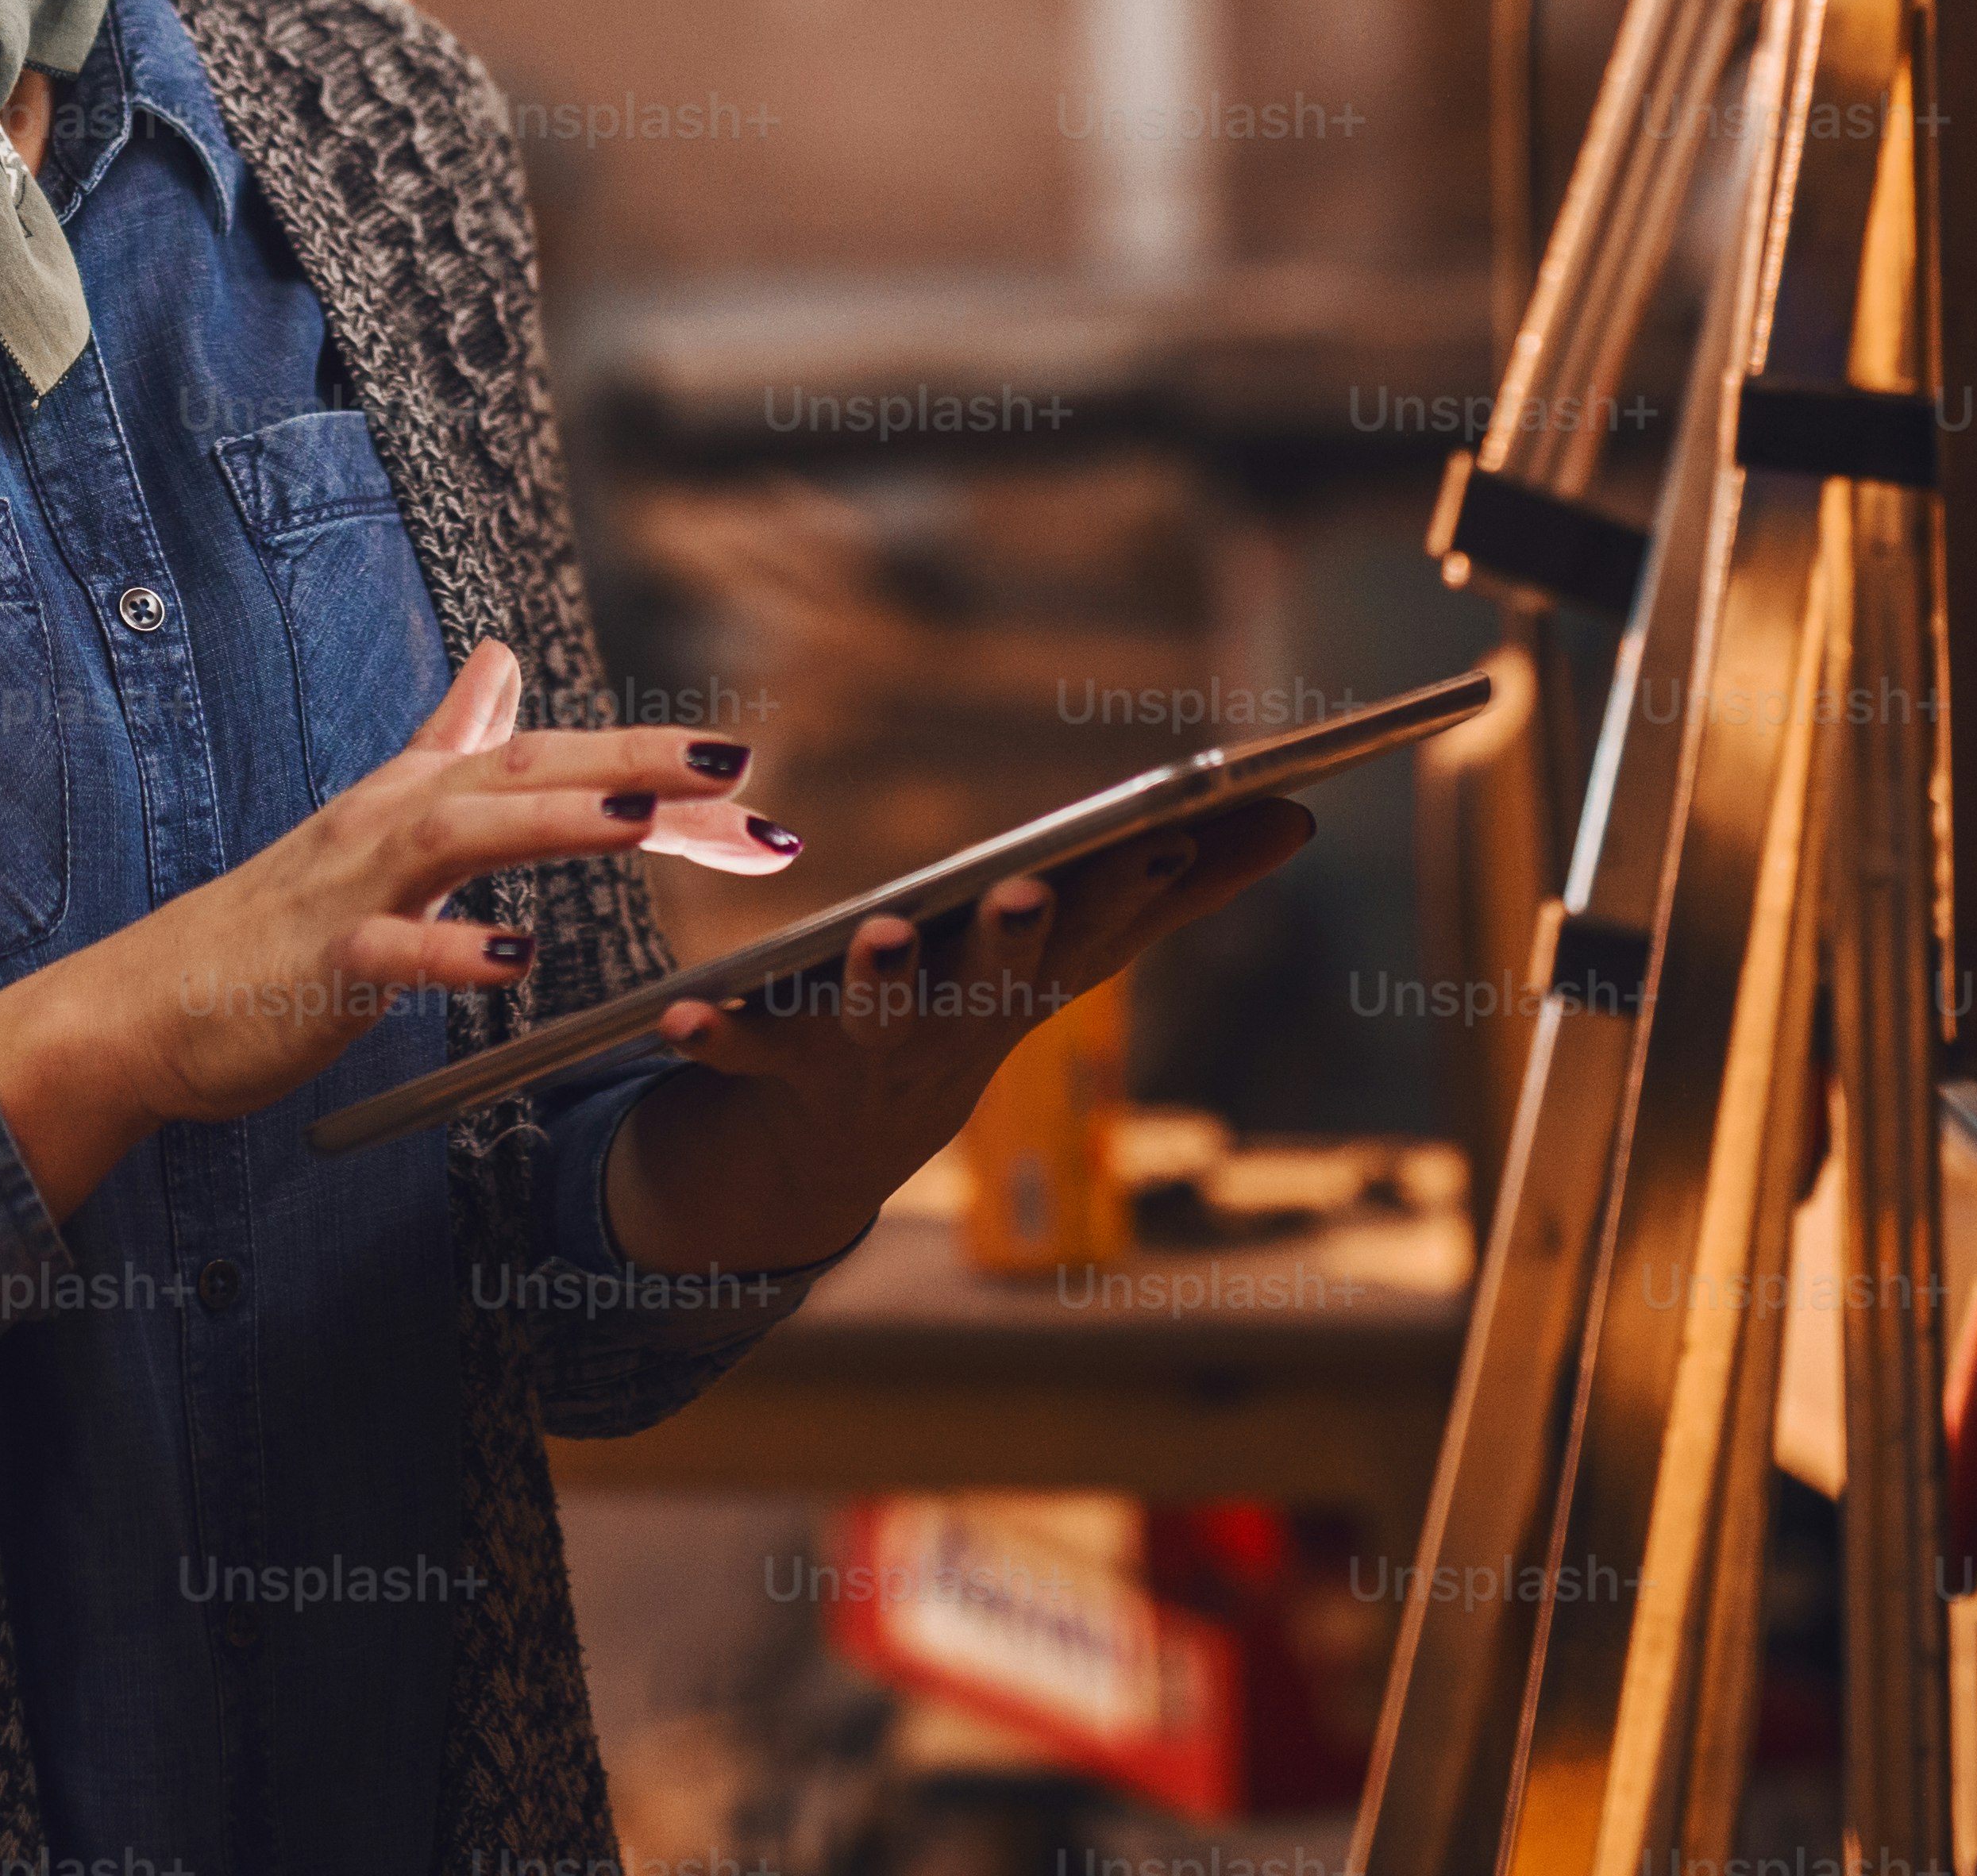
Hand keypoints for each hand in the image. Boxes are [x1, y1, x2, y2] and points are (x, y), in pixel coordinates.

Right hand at [0, 636, 779, 1219]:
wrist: (150, 1004)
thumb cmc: (273, 924)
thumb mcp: (375, 821)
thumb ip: (445, 744)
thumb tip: (498, 658)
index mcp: (419, 796)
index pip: (556, 761)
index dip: (655, 762)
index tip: (753, 776)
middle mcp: (392, 822)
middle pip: (528, 772)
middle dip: (640, 764)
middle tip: (741, 767)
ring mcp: (352, 890)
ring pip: (463, 835)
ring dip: (555, 821)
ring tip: (643, 817)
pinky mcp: (319, 967)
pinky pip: (390, 956)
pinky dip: (450, 953)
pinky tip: (513, 960)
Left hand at [599, 794, 1315, 1275]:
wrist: (820, 1160)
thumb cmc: (964, 1014)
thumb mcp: (1071, 952)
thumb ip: (1181, 885)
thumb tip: (1296, 816)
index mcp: (1025, 982)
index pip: (1088, 931)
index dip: (1123, 889)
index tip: (1159, 839)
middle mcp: (956, 1026)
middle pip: (994, 983)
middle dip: (1014, 938)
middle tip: (1025, 889)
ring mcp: (869, 1057)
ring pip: (880, 1021)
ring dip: (882, 982)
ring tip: (878, 936)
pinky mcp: (779, 1071)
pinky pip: (747, 1055)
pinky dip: (717, 1037)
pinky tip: (681, 1016)